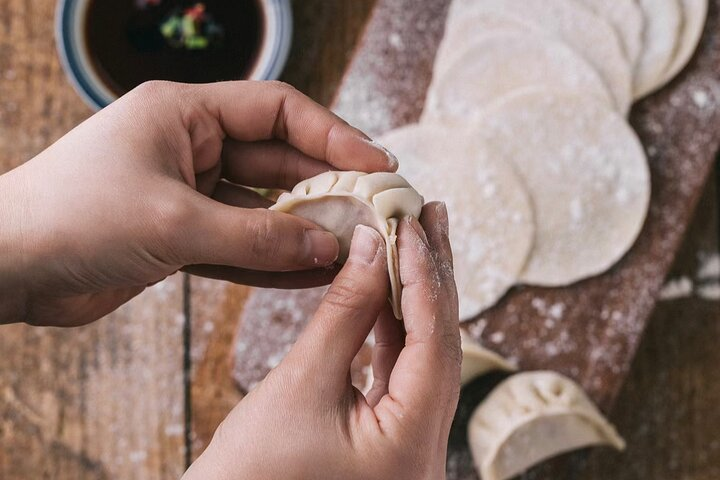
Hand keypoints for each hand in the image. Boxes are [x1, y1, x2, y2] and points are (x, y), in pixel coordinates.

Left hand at [0, 81, 396, 325]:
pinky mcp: (182, 236)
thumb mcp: (176, 223)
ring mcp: (189, 193)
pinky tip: (312, 273)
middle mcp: (192, 147)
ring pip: (263, 209)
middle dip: (326, 188)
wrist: (8, 267)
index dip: (334, 135)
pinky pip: (241, 245)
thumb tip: (327, 248)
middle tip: (374, 213)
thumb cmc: (74, 219)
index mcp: (186, 113)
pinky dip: (273, 260)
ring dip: (305, 230)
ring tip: (353, 249)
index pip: (278, 110)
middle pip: (278, 161)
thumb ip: (258, 238)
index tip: (377, 164)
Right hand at [183, 202, 460, 479]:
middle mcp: (424, 451)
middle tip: (429, 214)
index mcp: (411, 447)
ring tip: (411, 238)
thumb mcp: (301, 384)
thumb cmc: (249, 475)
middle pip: (440, 345)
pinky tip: (385, 287)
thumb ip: (344, 312)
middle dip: (432, 275)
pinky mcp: (387, 439)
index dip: (423, 275)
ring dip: (414, 294)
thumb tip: (371, 247)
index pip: (434, 342)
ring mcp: (407, 447)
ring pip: (422, 354)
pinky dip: (392, 326)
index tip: (410, 223)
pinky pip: (399, 371)